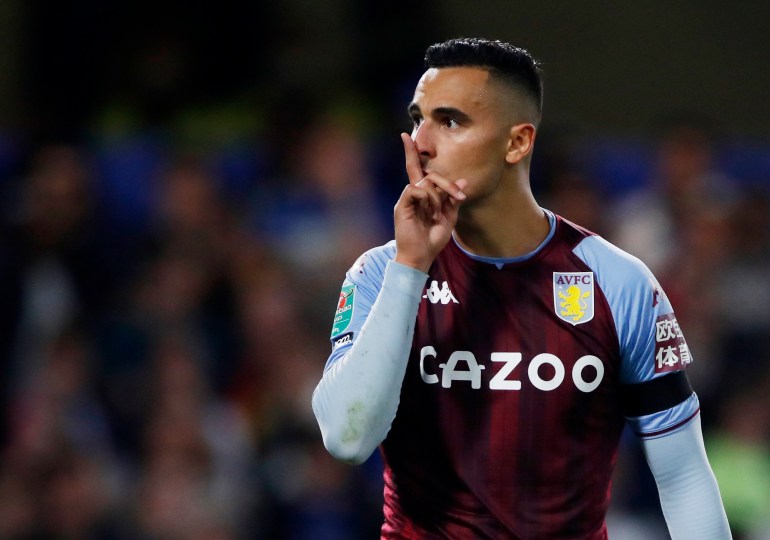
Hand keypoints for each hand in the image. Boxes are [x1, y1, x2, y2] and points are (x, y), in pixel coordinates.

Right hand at [394, 133, 466, 272]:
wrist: (421, 257)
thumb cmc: (432, 240)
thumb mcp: (449, 218)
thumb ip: (454, 200)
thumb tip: (462, 180)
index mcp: (422, 196)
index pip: (417, 170)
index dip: (412, 153)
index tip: (406, 136)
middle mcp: (412, 194)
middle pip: (426, 173)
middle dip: (446, 183)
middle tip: (459, 197)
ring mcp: (406, 199)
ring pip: (425, 181)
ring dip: (438, 196)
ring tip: (438, 214)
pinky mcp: (401, 205)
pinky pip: (415, 189)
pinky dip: (427, 198)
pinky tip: (429, 212)